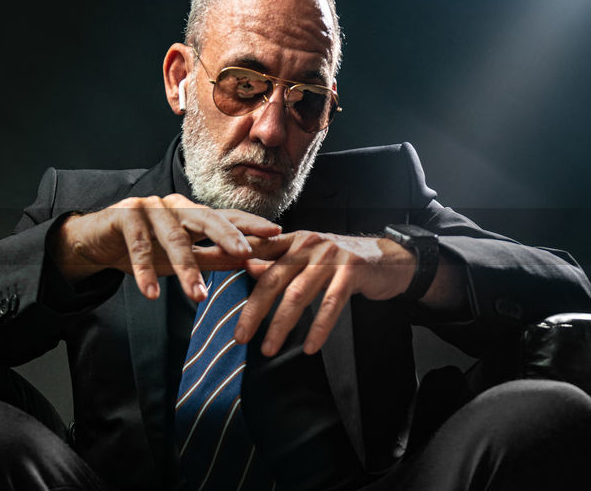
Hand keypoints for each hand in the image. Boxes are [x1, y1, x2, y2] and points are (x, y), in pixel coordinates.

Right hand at [51, 193, 281, 301]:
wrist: (95, 242)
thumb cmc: (144, 250)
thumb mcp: (182, 259)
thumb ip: (215, 258)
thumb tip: (255, 263)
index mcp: (192, 213)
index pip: (226, 217)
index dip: (250, 224)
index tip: (277, 235)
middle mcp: (174, 205)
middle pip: (205, 217)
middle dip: (227, 235)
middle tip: (244, 253)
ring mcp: (149, 207)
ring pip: (173, 236)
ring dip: (185, 267)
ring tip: (196, 295)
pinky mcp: (124, 215)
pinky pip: (138, 245)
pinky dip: (144, 270)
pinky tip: (150, 293)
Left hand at [233, 231, 416, 355]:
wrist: (391, 259)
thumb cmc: (341, 263)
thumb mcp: (307, 258)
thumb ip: (277, 262)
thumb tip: (246, 267)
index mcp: (291, 240)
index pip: (252, 252)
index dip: (225, 262)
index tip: (199, 274)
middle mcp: (307, 244)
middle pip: (270, 280)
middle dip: (252, 312)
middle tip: (239, 337)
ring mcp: (330, 256)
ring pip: (297, 295)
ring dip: (280, 325)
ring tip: (268, 349)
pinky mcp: (351, 271)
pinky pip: (330, 305)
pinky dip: (318, 328)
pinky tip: (308, 347)